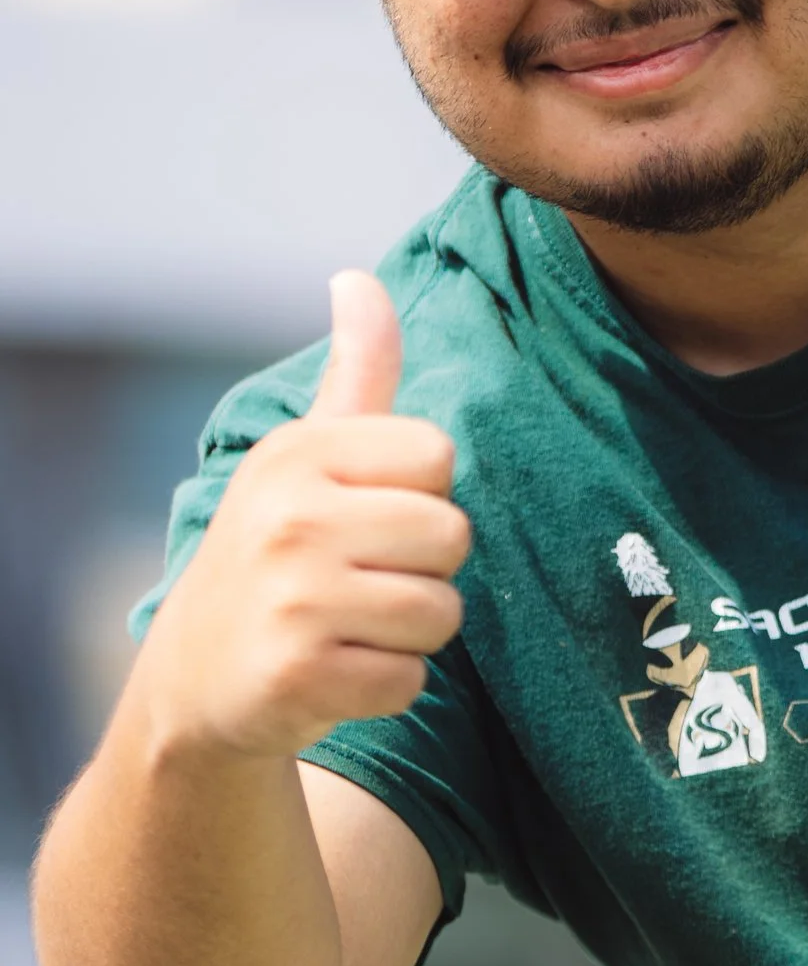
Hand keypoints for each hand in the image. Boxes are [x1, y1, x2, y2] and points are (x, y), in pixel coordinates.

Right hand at [138, 271, 471, 760]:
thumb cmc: (275, 556)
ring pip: (441, 613)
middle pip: (452, 536)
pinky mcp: (298, 676)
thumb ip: (355, 375)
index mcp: (299, 453)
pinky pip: (410, 680)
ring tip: (349, 627)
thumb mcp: (304, 457)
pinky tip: (335, 673)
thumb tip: (359, 278)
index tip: (366, 519)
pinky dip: (386, 687)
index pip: (437, 455)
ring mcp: (292, 599)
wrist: (196, 679)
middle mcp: (290, 517)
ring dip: (410, 634)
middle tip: (360, 582)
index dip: (420, 496)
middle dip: (425, 570)